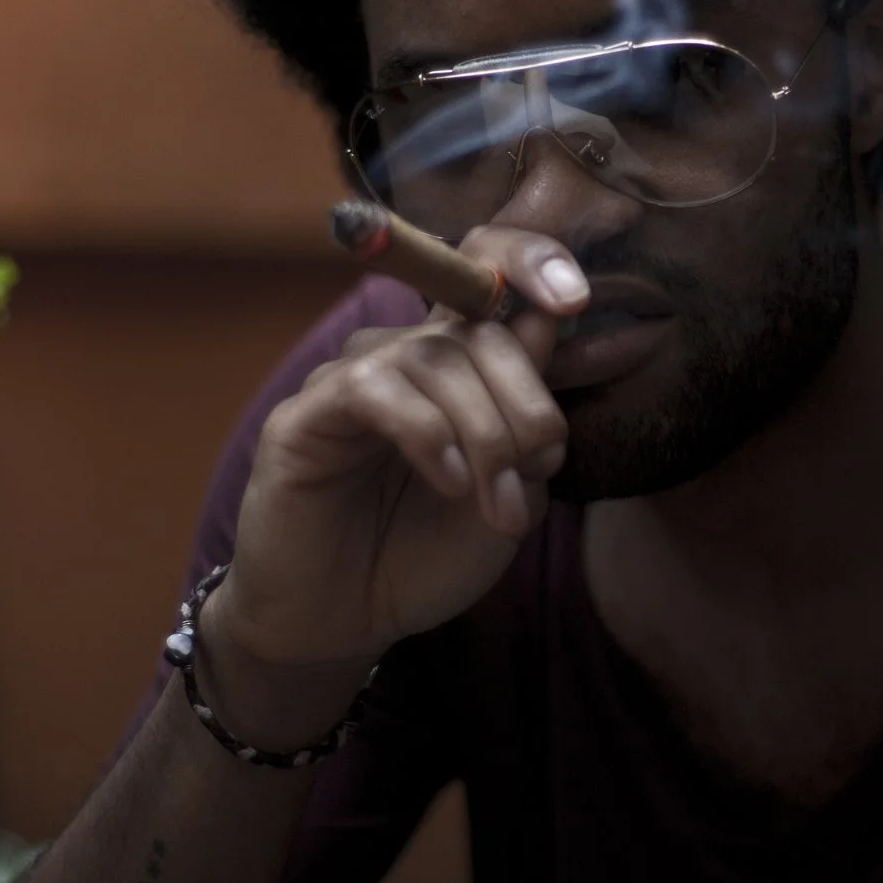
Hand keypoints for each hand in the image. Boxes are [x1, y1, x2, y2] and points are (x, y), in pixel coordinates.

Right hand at [216, 226, 588, 669]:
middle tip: (538, 472)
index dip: (533, 261)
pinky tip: (447, 482)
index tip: (575, 297)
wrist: (345, 621)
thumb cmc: (423, 557)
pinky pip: (373, 389)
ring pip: (434, 358)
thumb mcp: (509, 493)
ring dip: (484, 433)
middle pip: (480, 332)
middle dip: (525, 404)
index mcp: (457, 368)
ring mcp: (352, 379)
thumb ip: (529, 419)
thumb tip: (548, 319)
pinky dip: (427, 433)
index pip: (490, 278)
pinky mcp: (307, 413)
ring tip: (495, 503)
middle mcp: (403, 359)